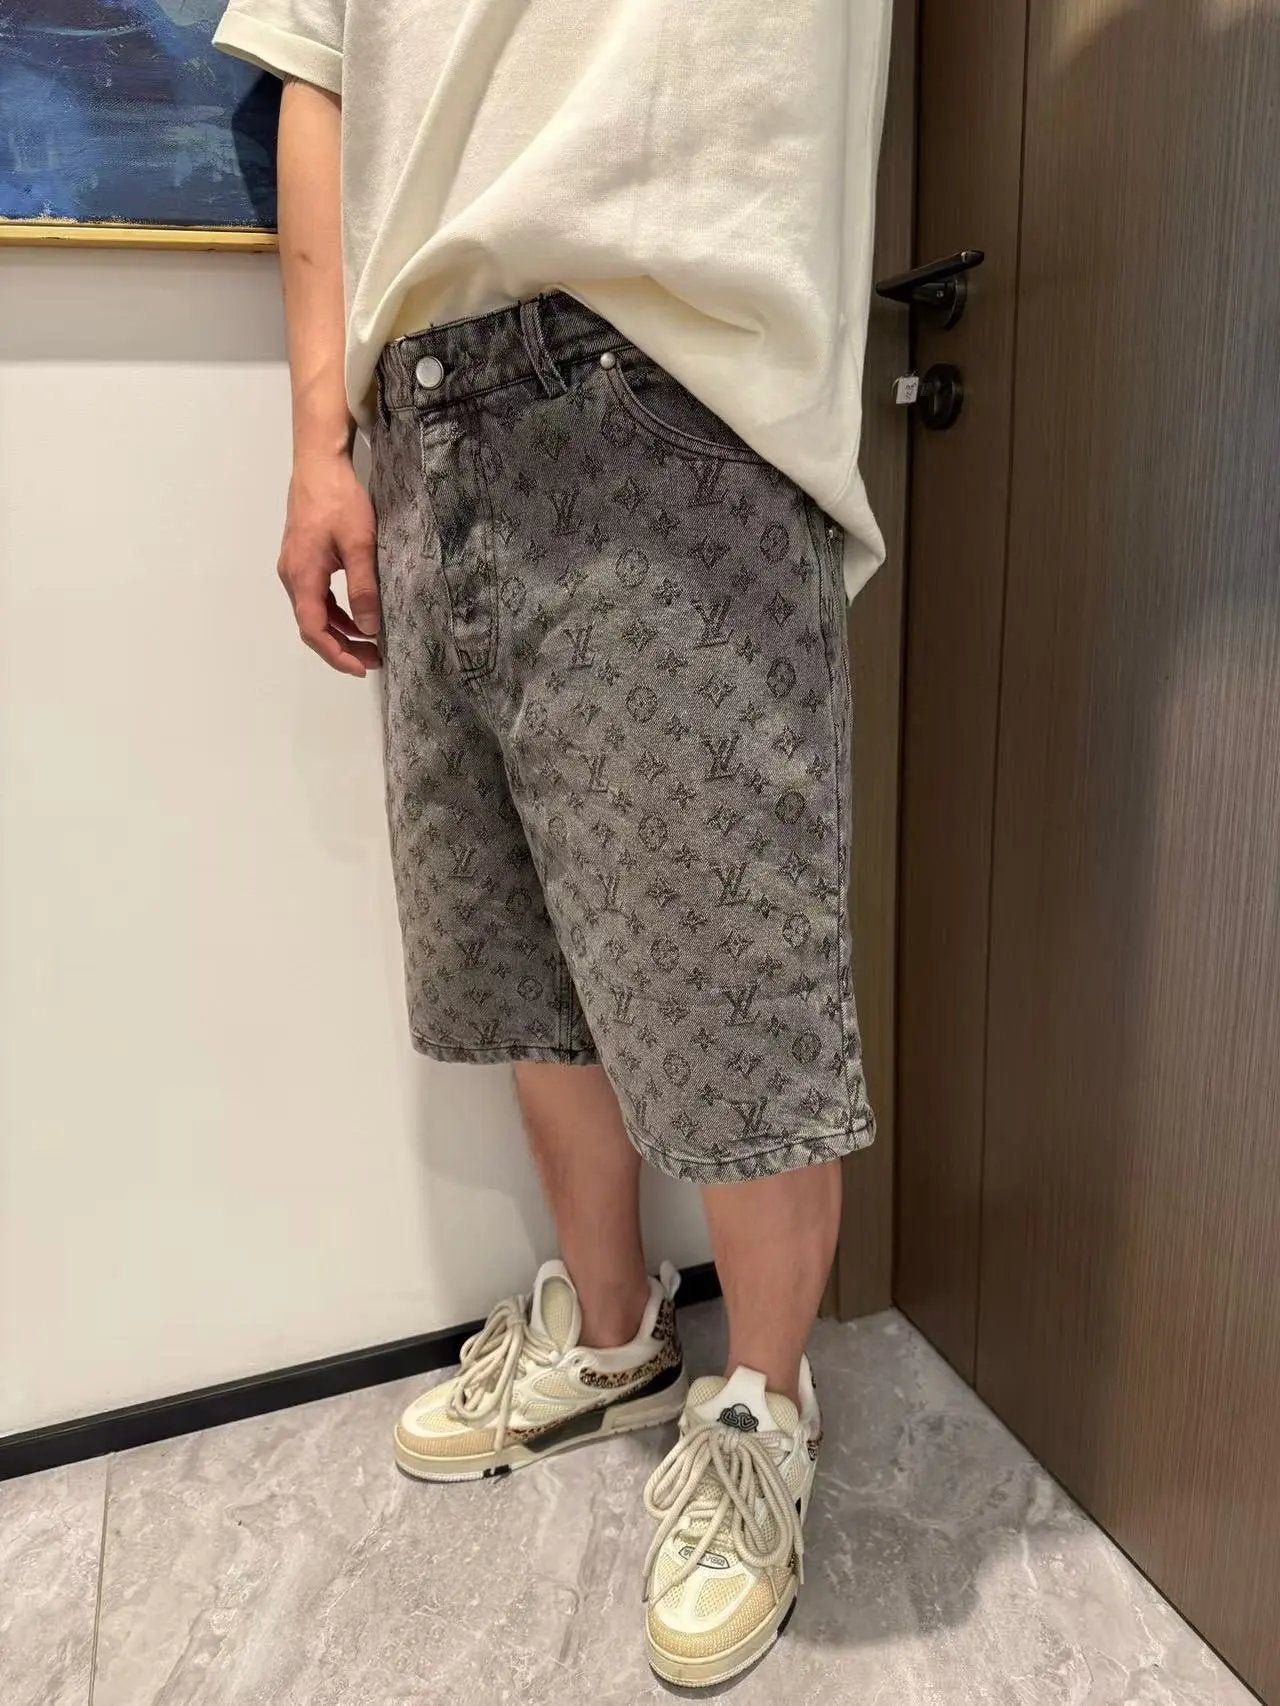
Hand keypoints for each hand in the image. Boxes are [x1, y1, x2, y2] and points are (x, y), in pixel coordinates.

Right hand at [278, 452, 380, 676]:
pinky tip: (358, 617)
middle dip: (341, 648)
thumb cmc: (339, 499)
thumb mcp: (360, 544)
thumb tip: (368, 628)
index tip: (361, 667)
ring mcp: (295, 568)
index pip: (313, 629)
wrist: (319, 464)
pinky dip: (336, 612)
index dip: (336, 654)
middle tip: (373, 660)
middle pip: (312, 626)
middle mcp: (292, 576)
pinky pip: (317, 597)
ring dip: (340, 631)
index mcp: (302, 576)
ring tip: (370, 644)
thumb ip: (363, 588)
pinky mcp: (303, 559)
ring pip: (314, 613)